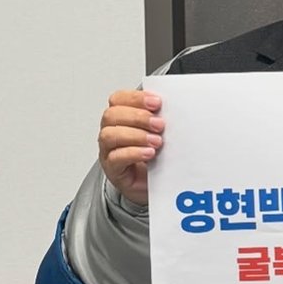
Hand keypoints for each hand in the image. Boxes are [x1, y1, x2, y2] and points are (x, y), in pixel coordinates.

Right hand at [98, 88, 163, 206]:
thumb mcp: (158, 133)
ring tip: (156, 141)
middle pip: (112, 115)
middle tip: (159, 125)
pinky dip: (133, 153)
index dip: (136, 98)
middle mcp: (111, 132)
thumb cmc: (154, 157)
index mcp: (120, 117)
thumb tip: (174, 107)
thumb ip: (160, 119)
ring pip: (110, 135)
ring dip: (136, 135)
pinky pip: (115, 158)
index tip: (157, 102)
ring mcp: (108, 151)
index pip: (118, 99)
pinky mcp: (113, 169)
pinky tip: (149, 153)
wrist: (152, 185)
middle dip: (138, 117)